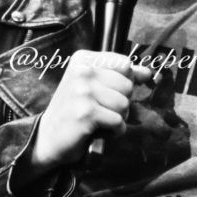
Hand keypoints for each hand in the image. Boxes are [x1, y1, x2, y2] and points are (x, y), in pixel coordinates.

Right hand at [31, 50, 153, 170]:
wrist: (47, 137)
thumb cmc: (74, 110)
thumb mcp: (94, 86)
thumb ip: (121, 76)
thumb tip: (148, 72)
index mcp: (83, 59)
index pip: (124, 64)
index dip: (124, 82)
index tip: (107, 93)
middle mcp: (82, 71)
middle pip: (127, 85)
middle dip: (120, 103)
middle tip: (99, 110)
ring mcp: (82, 91)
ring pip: (125, 104)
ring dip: (117, 118)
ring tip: (98, 120)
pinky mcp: (85, 113)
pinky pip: (118, 122)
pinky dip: (114, 132)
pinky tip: (97, 131)